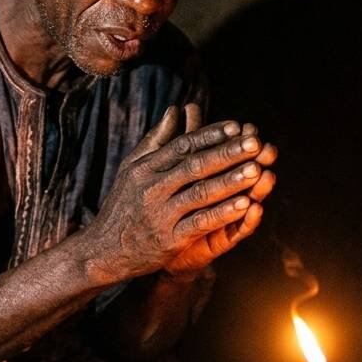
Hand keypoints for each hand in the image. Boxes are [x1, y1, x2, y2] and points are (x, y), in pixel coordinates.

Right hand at [82, 102, 276, 283]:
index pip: (183, 146)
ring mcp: (160, 214)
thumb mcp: (131, 169)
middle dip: (228, 153)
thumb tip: (175, 110)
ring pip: (201, 193)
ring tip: (258, 170)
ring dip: (231, 181)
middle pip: (195, 166)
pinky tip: (246, 205)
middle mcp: (151, 188)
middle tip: (256, 143)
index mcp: (145, 168)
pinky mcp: (168, 240)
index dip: (211, 135)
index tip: (237, 126)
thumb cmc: (123, 206)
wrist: (102, 251)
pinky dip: (223, 213)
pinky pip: (200, 223)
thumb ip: (156, 141)